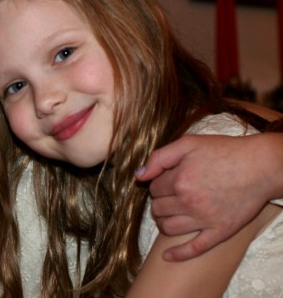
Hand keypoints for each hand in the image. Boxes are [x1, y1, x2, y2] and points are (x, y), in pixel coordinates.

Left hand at [136, 133, 281, 260]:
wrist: (261, 166)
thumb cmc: (225, 151)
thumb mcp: (188, 143)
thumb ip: (159, 157)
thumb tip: (139, 176)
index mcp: (179, 180)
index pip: (153, 189)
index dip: (157, 184)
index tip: (167, 180)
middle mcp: (189, 202)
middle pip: (158, 209)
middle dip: (159, 202)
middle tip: (169, 196)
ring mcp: (205, 219)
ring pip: (168, 228)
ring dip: (162, 222)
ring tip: (168, 215)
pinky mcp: (220, 231)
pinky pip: (195, 248)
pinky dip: (178, 254)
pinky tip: (167, 257)